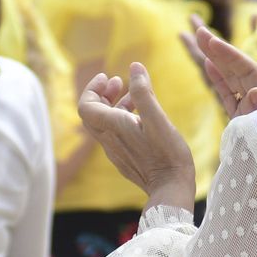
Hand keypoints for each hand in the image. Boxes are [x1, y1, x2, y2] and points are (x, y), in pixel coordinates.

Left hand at [78, 63, 195, 208]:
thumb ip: (144, 92)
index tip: (108, 76)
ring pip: (104, 124)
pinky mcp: (126, 159)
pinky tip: (141, 118)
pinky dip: (122, 119)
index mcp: (113, 128)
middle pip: (92, 113)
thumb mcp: (158, 119)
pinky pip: (115, 134)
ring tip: (132, 95)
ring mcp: (116, 152)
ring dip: (113, 105)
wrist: (171, 189)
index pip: (85, 105)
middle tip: (118, 81)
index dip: (92, 88)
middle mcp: (109, 140)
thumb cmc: (167, 154)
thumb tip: (134, 67)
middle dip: (102, 94)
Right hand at [179, 15, 256, 118]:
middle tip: (198, 28)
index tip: (212, 42)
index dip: (230, 56)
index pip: (248, 71)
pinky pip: (229, 93)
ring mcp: (250, 109)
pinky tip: (208, 64)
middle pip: (237, 68)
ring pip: (231, 77)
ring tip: (197, 37)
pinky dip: (218, 78)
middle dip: (218, 48)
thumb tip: (255, 91)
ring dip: (215, 57)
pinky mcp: (242, 119)